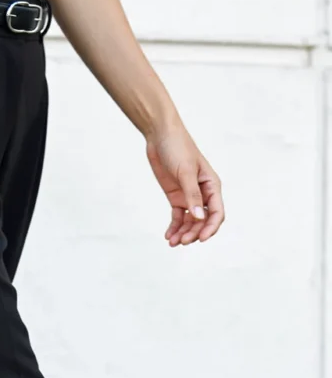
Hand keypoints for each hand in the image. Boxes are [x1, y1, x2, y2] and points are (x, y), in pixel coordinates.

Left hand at [145, 122, 223, 245]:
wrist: (160, 135)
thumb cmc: (178, 148)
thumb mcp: (185, 171)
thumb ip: (192, 195)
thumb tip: (199, 217)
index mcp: (212, 185)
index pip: (217, 212)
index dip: (211, 227)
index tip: (201, 239)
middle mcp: (203, 193)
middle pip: (203, 220)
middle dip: (194, 232)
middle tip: (182, 241)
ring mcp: (189, 195)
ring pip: (191, 221)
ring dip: (184, 232)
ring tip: (173, 242)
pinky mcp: (176, 196)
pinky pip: (178, 216)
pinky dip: (174, 226)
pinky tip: (169, 236)